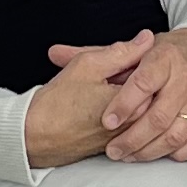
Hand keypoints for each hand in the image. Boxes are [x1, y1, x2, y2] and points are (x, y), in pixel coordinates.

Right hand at [23, 34, 150, 167]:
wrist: (33, 136)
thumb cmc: (57, 103)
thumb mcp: (89, 65)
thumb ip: (122, 51)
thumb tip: (146, 39)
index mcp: (136, 105)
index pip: (153, 75)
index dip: (135, 60)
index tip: (116, 60)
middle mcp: (136, 126)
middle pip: (148, 93)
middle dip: (131, 78)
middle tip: (103, 76)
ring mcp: (126, 139)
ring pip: (136, 108)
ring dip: (124, 95)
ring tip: (96, 91)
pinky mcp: (114, 147)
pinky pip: (125, 123)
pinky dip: (115, 111)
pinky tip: (94, 105)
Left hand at [94, 26, 186, 162]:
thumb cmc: (166, 52)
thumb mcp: (135, 47)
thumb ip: (96, 54)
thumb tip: (54, 53)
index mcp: (164, 58)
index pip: (143, 83)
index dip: (124, 104)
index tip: (107, 121)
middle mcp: (184, 79)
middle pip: (159, 116)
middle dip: (133, 138)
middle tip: (112, 150)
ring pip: (176, 134)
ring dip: (150, 150)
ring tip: (129, 156)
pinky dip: (177, 152)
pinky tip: (157, 154)